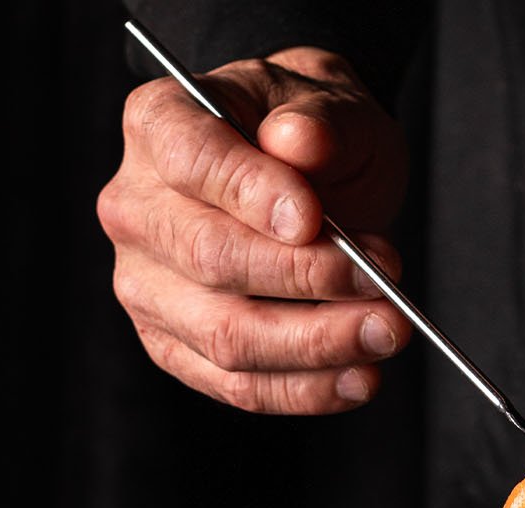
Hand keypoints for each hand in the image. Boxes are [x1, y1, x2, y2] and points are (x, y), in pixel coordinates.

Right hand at [97, 47, 409, 413]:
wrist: (315, 173)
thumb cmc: (314, 133)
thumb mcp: (332, 101)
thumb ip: (320, 119)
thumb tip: (299, 141)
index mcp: (159, 125)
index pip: (190, 160)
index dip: (248, 192)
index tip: (312, 218)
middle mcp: (136, 208)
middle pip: (210, 258)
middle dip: (308, 277)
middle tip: (383, 280)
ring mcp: (147, 284)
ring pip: (226, 335)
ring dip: (316, 343)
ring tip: (388, 330)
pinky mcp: (175, 345)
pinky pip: (236, 384)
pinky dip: (305, 389)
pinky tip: (361, 378)